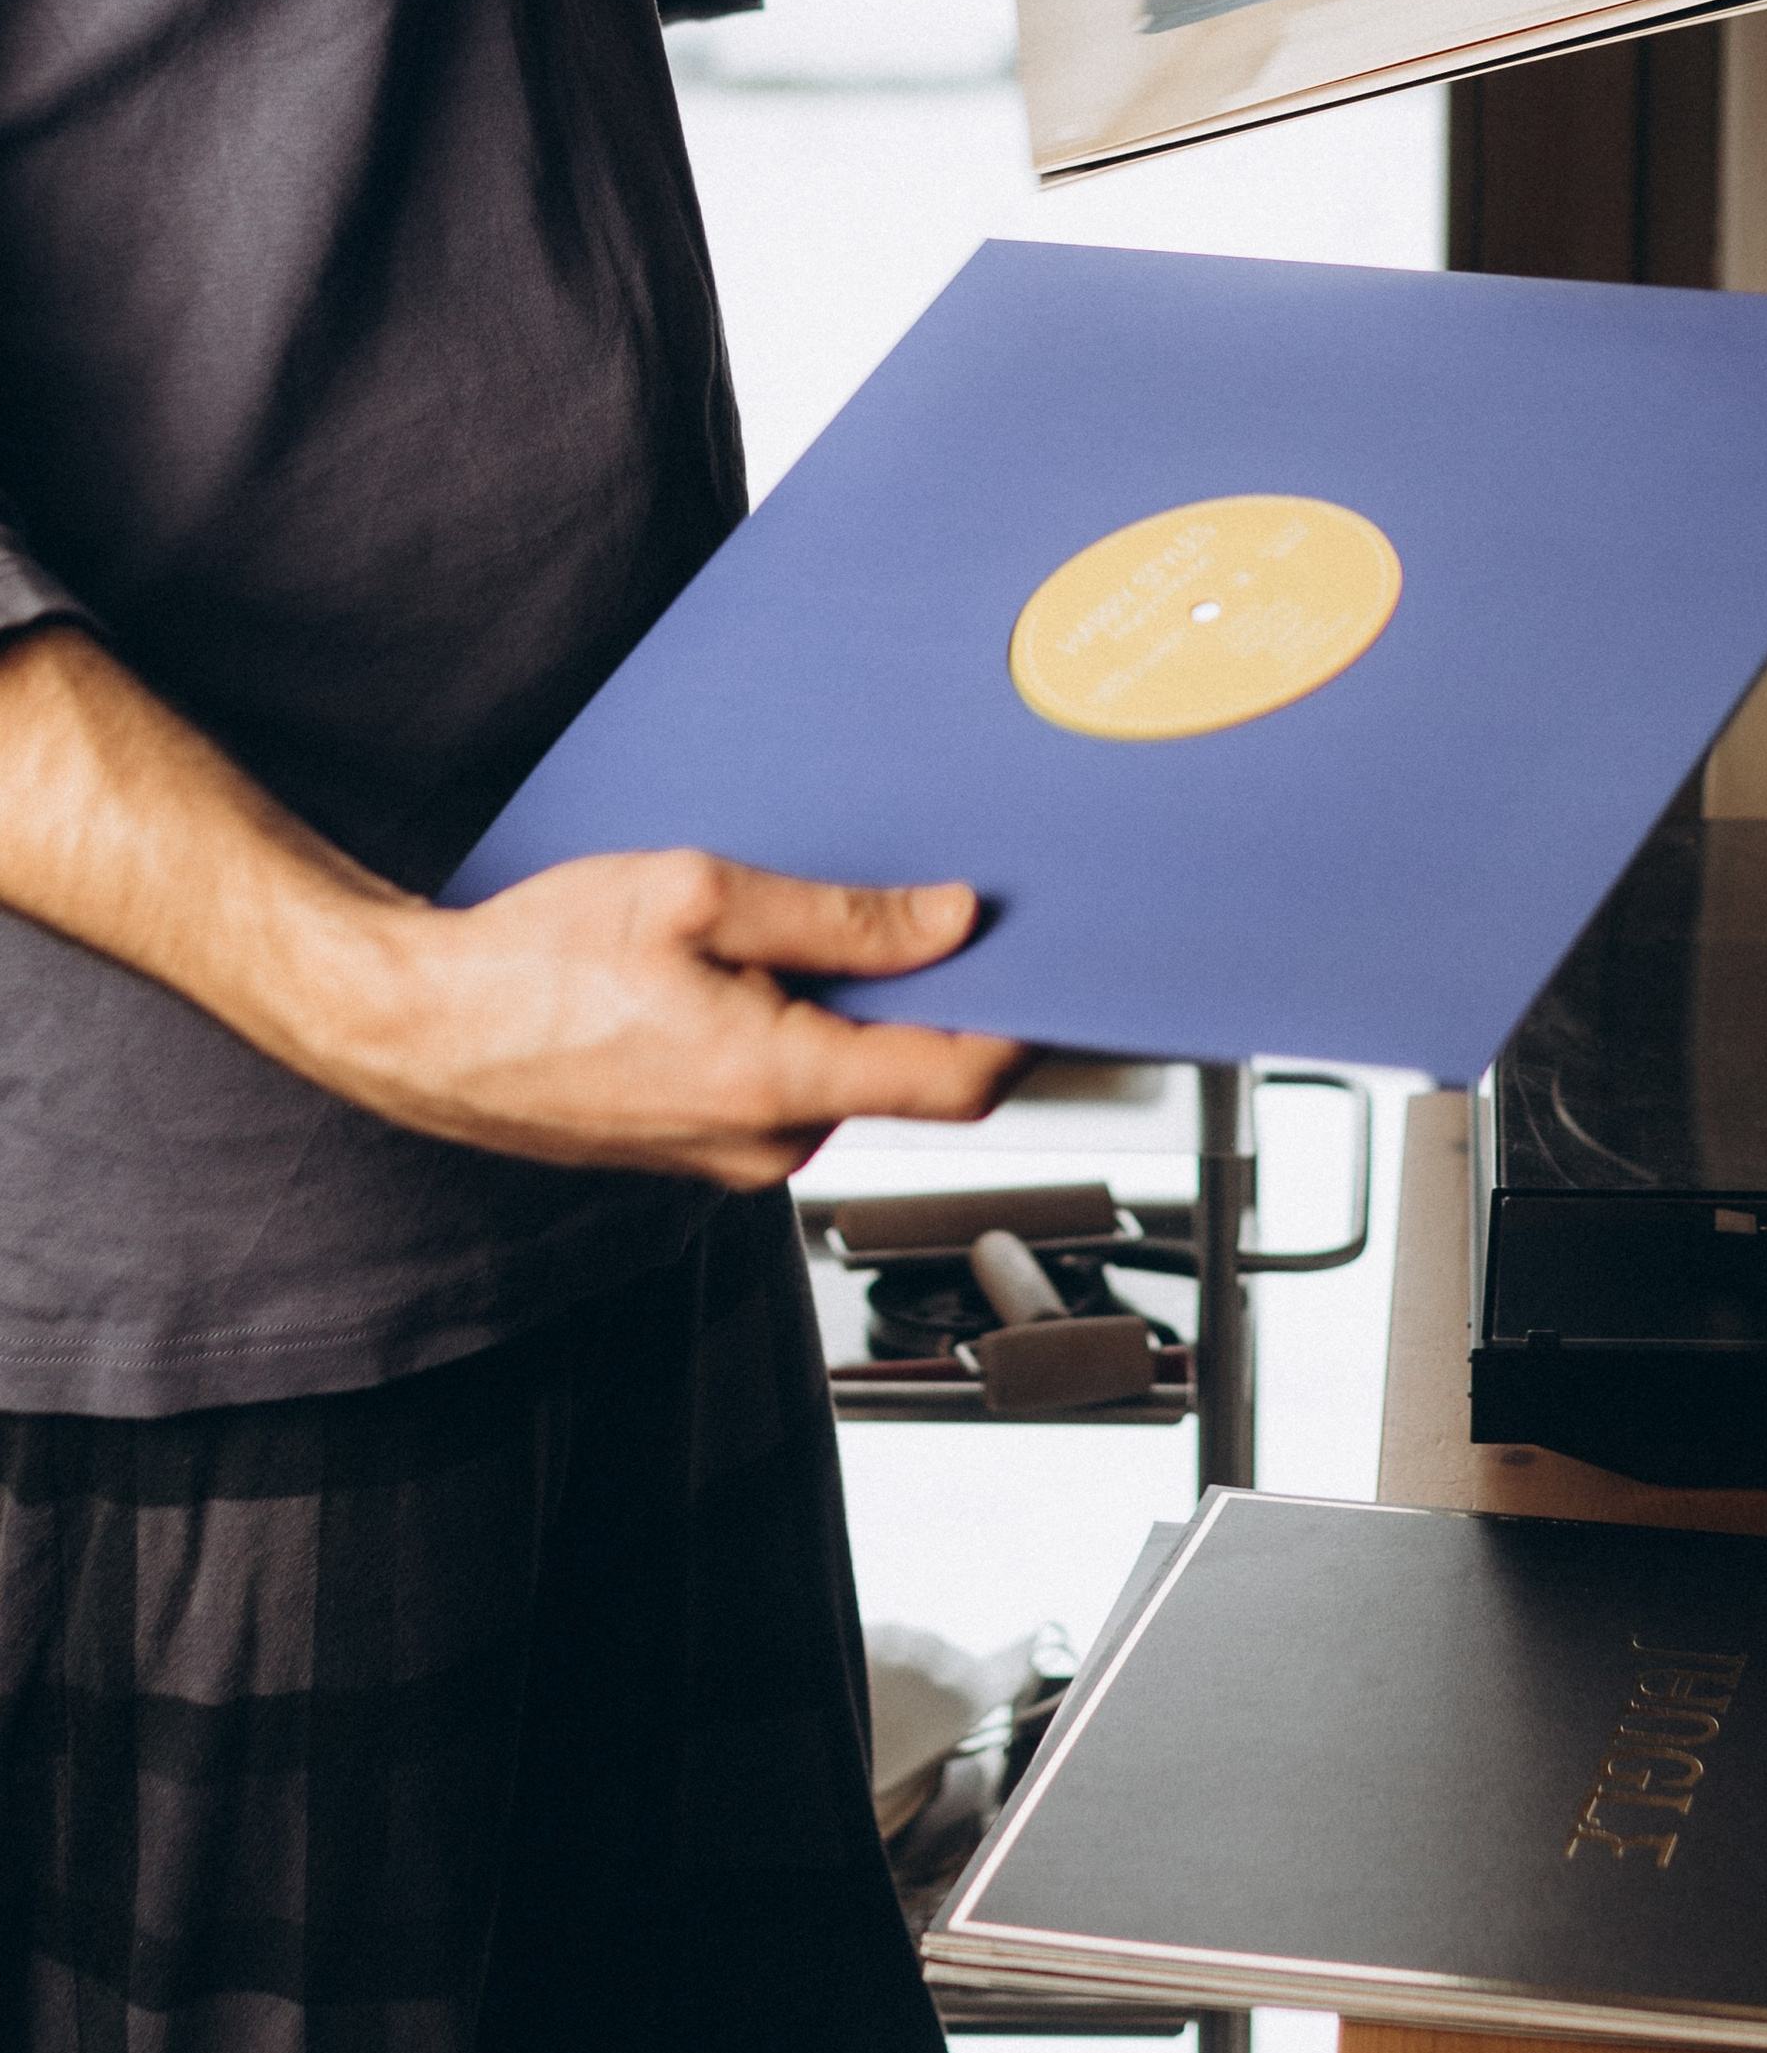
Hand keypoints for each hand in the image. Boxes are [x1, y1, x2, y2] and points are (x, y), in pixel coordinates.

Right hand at [344, 853, 1026, 1184]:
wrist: (418, 1027)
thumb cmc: (534, 960)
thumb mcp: (697, 894)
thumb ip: (836, 915)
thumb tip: (948, 923)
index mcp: (776, 1080)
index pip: (957, 1081)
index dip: (1025, 1028)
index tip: (1062, 975)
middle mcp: (766, 1142)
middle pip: (900, 1070)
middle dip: (922, 993)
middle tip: (925, 903)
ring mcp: (730, 1157)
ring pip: (837, 1074)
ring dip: (842, 1005)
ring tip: (788, 924)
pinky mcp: (698, 1149)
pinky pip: (782, 1086)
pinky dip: (789, 1028)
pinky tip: (741, 968)